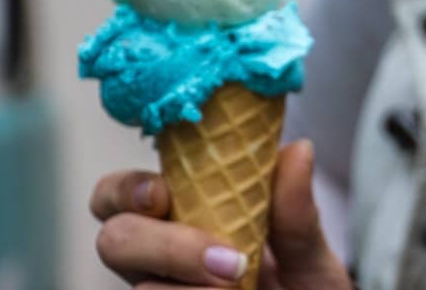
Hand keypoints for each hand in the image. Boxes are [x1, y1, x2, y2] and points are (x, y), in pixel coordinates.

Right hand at [90, 139, 352, 289]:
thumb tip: (299, 149)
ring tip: (239, 288)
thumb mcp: (310, 254)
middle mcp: (161, 260)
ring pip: (140, 289)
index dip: (128, 188)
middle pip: (115, 238)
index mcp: (184, 216)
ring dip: (188, 287)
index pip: (124, 192)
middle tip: (227, 261)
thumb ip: (297, 212)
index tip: (163, 192)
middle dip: (163, 245)